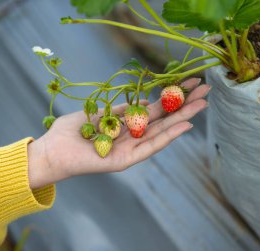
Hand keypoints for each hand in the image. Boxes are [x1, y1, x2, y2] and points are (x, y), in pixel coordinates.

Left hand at [28, 78, 209, 188]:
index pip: (155, 108)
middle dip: (185, 104)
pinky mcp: (125, 160)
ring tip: (203, 104)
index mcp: (127, 123)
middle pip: (164, 118)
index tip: (190, 81)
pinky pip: (150, 147)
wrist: (53, 150)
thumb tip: (141, 100)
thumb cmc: (71, 130)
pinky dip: (168, 137)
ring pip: (162, 132)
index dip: (172, 95)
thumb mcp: (99, 111)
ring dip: (183, 118)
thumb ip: (121, 109)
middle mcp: (133, 136)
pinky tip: (184, 126)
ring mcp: (131, 149)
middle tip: (206, 90)